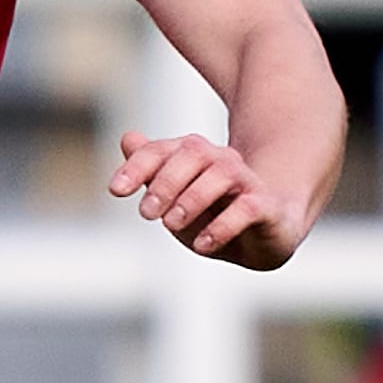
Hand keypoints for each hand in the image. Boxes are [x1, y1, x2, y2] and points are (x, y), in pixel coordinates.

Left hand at [111, 130, 311, 268]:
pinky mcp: (266, 207)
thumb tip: (127, 138)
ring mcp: (247, 181)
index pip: (163, 150)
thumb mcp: (175, 201)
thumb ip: (151, 173)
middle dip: (165, 181)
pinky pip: (247, 208)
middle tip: (147, 213)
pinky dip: (221, 226)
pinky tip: (203, 245)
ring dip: (192, 199)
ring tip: (171, 225)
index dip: (137, 166)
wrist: (264, 236)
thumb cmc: (213, 215)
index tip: (116, 191)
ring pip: (221, 174)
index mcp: (194, 157)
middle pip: (193, 152)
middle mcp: (221, 160)